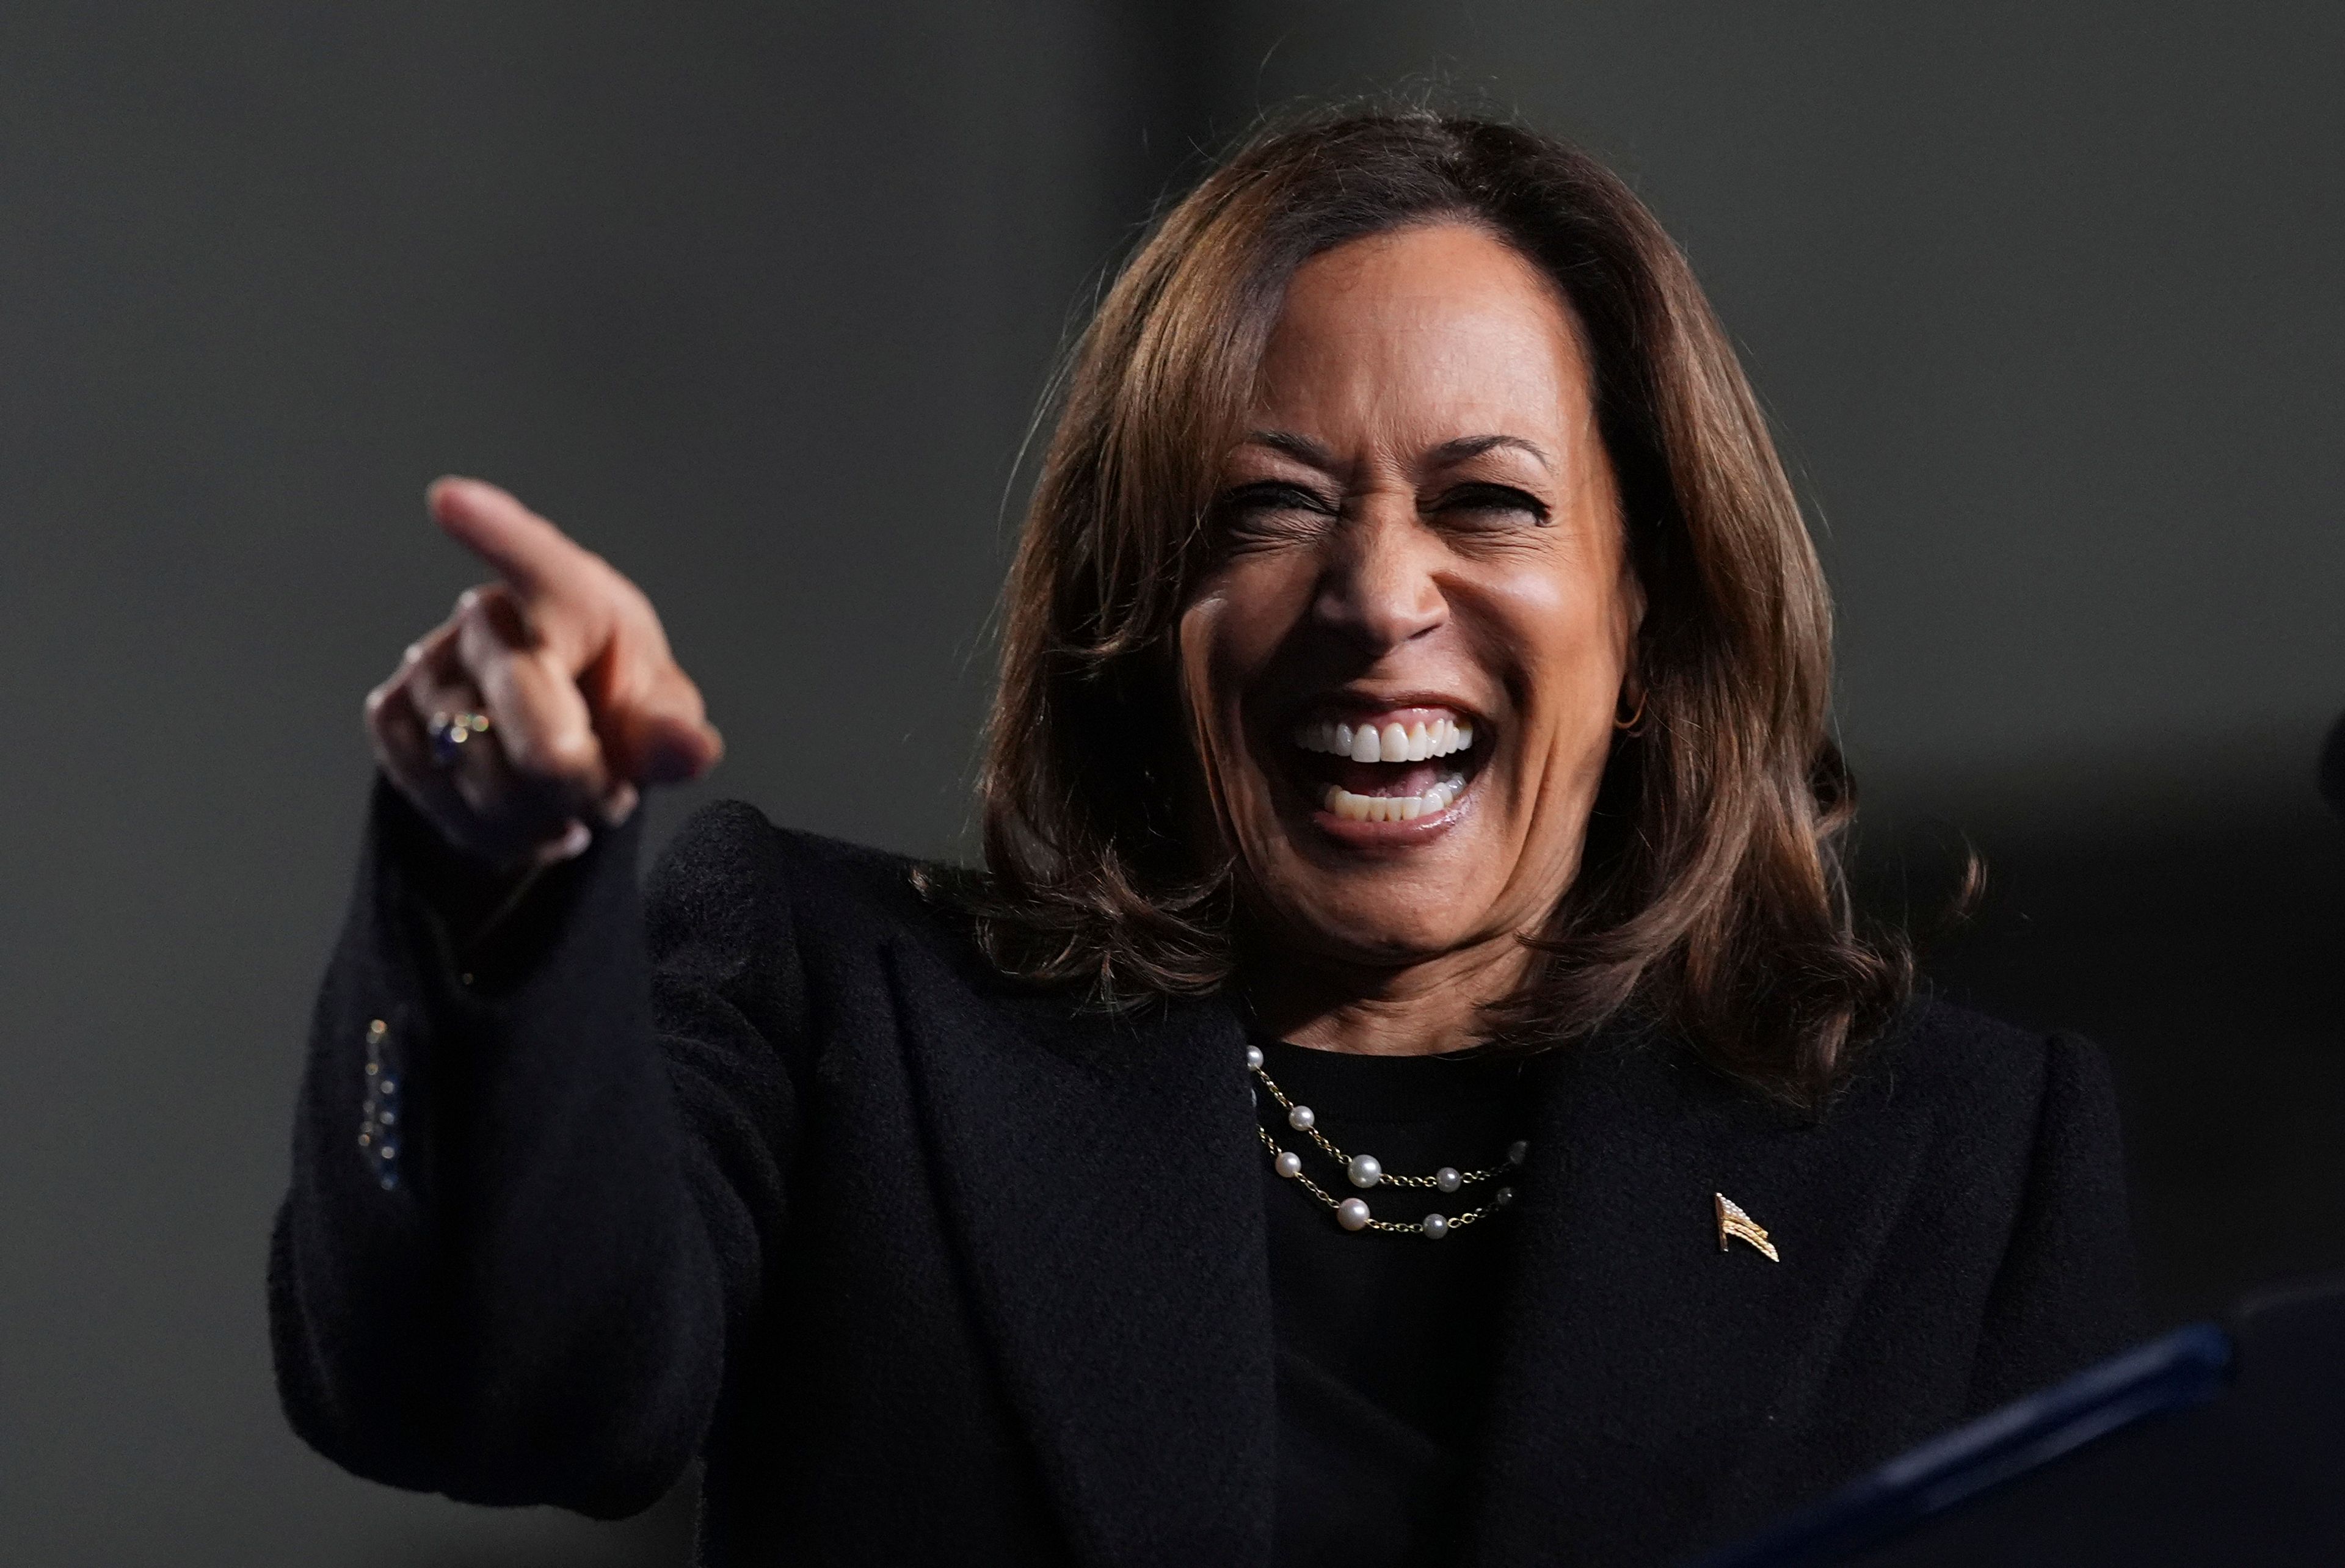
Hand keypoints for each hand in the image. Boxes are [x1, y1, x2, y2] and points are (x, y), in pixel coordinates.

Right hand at [366, 478, 722, 870]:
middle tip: (602, 787)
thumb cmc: (615, 700)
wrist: (554, 737)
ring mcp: (428, 664)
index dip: (494, 531)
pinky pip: (442, 799)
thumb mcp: (659, 712)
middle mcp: (488, 617)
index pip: (532, 558)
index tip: (451, 500)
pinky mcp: (390, 715)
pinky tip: (522, 810)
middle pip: (529, 714)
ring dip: (539, 811)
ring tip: (564, 792)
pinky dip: (493, 830)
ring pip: (485, 776)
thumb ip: (670, 729)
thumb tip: (693, 749)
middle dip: (577, 777)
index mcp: (570, 593)